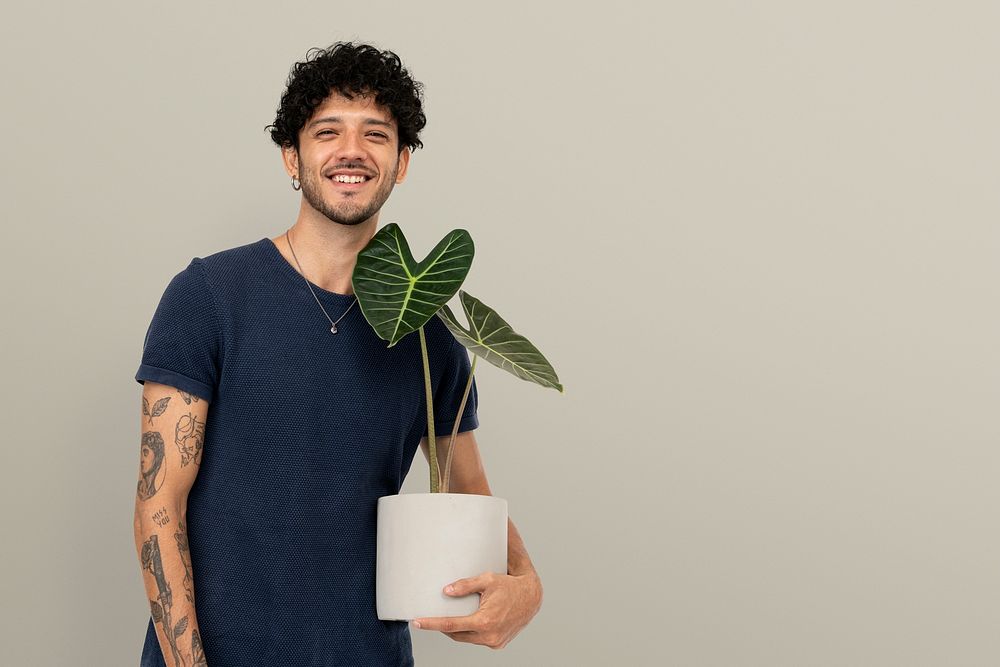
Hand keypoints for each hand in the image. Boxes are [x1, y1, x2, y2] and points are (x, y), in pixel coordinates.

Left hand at [411, 570, 542, 648]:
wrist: (531, 597)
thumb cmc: (509, 586)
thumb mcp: (487, 580)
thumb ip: (465, 585)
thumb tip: (446, 591)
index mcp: (484, 621)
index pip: (450, 625)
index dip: (431, 624)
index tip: (417, 622)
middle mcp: (489, 635)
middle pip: (456, 634)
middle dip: (443, 627)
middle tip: (433, 616)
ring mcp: (494, 642)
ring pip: (467, 639)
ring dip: (458, 630)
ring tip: (452, 617)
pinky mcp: (498, 644)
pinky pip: (478, 640)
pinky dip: (471, 632)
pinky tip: (470, 622)